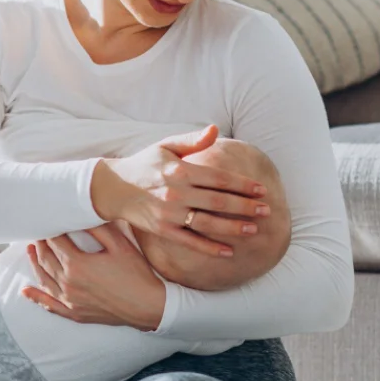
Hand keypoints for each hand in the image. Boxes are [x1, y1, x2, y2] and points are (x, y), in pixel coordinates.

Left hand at [21, 224, 166, 330]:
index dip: (51, 230)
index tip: (49, 220)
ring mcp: (69, 300)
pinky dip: (36, 297)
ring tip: (31, 251)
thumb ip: (98, 229)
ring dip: (35, 263)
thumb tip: (83, 215)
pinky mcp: (74, 312)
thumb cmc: (136, 274)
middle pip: (46, 259)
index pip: (56, 242)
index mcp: (76, 264)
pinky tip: (26, 291)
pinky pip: (50, 304)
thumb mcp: (120, 245)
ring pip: (44, 279)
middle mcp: (68, 282)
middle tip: (39, 232)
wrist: (148, 306)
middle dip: (41, 244)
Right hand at [89, 124, 269, 256]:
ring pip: (207, 223)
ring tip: (253, 230)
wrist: (112, 188)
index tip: (261, 190)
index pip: (219, 178)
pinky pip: (190, 242)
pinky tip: (229, 251)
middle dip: (245, 206)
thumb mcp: (166, 146)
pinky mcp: (162, 230)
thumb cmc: (145, 164)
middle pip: (218, 201)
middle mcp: (175, 192)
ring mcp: (168, 214)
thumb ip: (193, 141)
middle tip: (266, 210)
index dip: (242, 184)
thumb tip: (216, 129)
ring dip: (232, 228)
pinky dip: (209, 248)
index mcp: (180, 170)